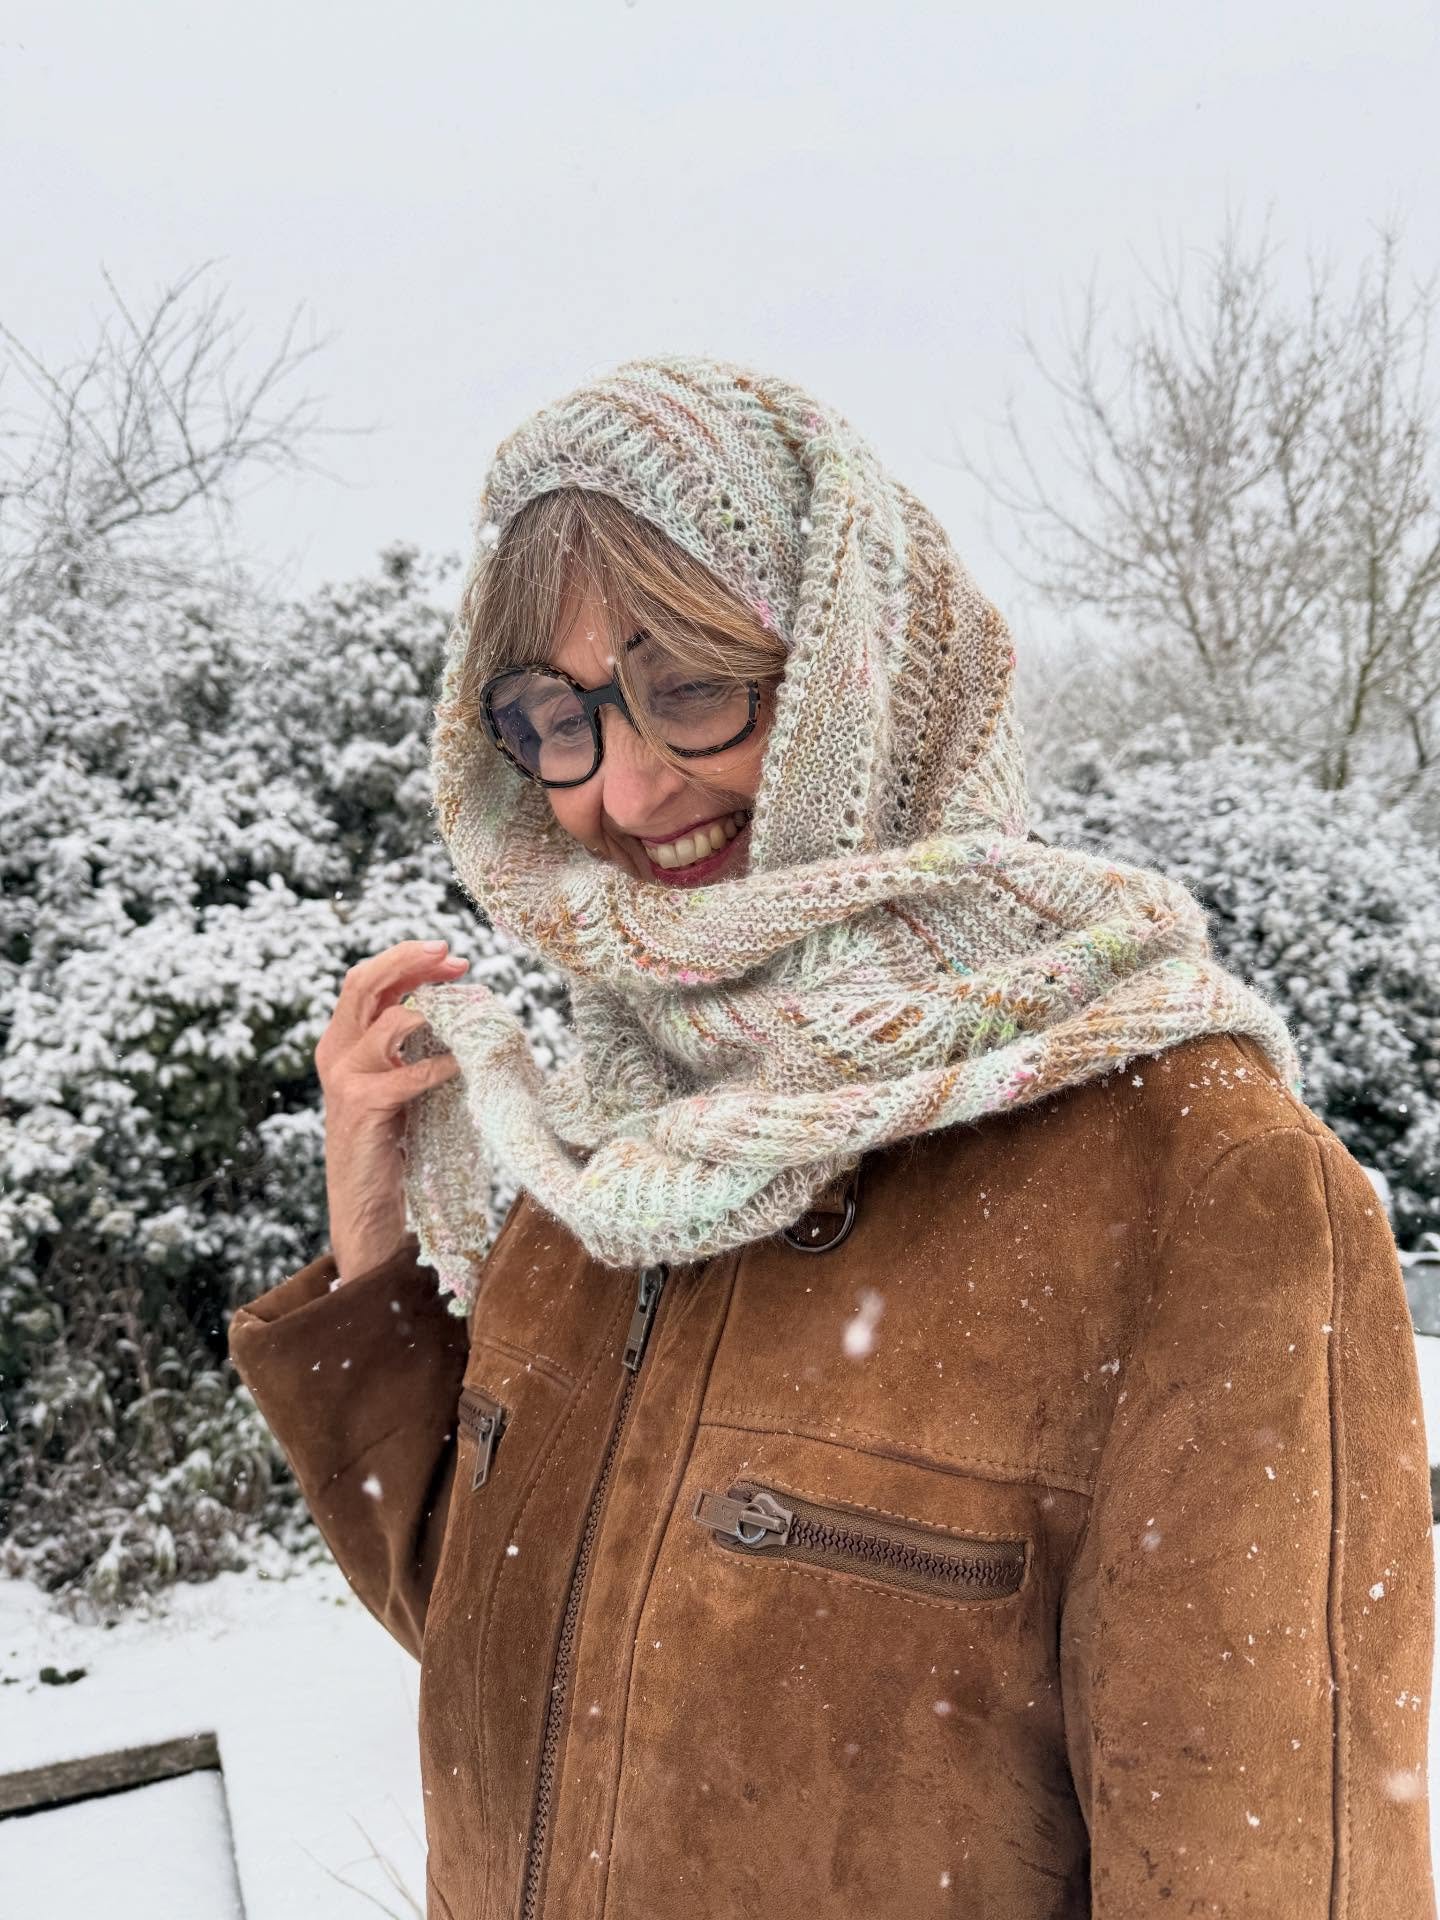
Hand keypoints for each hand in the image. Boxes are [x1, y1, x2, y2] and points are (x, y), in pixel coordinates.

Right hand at [314, 939, 468, 1281]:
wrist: (366, 1205)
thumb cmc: (392, 1140)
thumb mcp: (398, 1080)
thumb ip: (410, 1044)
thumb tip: (457, 1003)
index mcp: (342, 1040)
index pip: (367, 981)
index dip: (407, 961)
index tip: (453, 959)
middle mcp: (334, 1052)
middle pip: (364, 983)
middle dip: (410, 961)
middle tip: (453, 957)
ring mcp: (343, 1078)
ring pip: (389, 1022)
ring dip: (436, 1014)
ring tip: (469, 1016)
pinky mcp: (361, 1106)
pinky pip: (407, 1074)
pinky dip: (440, 1064)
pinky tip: (463, 1064)